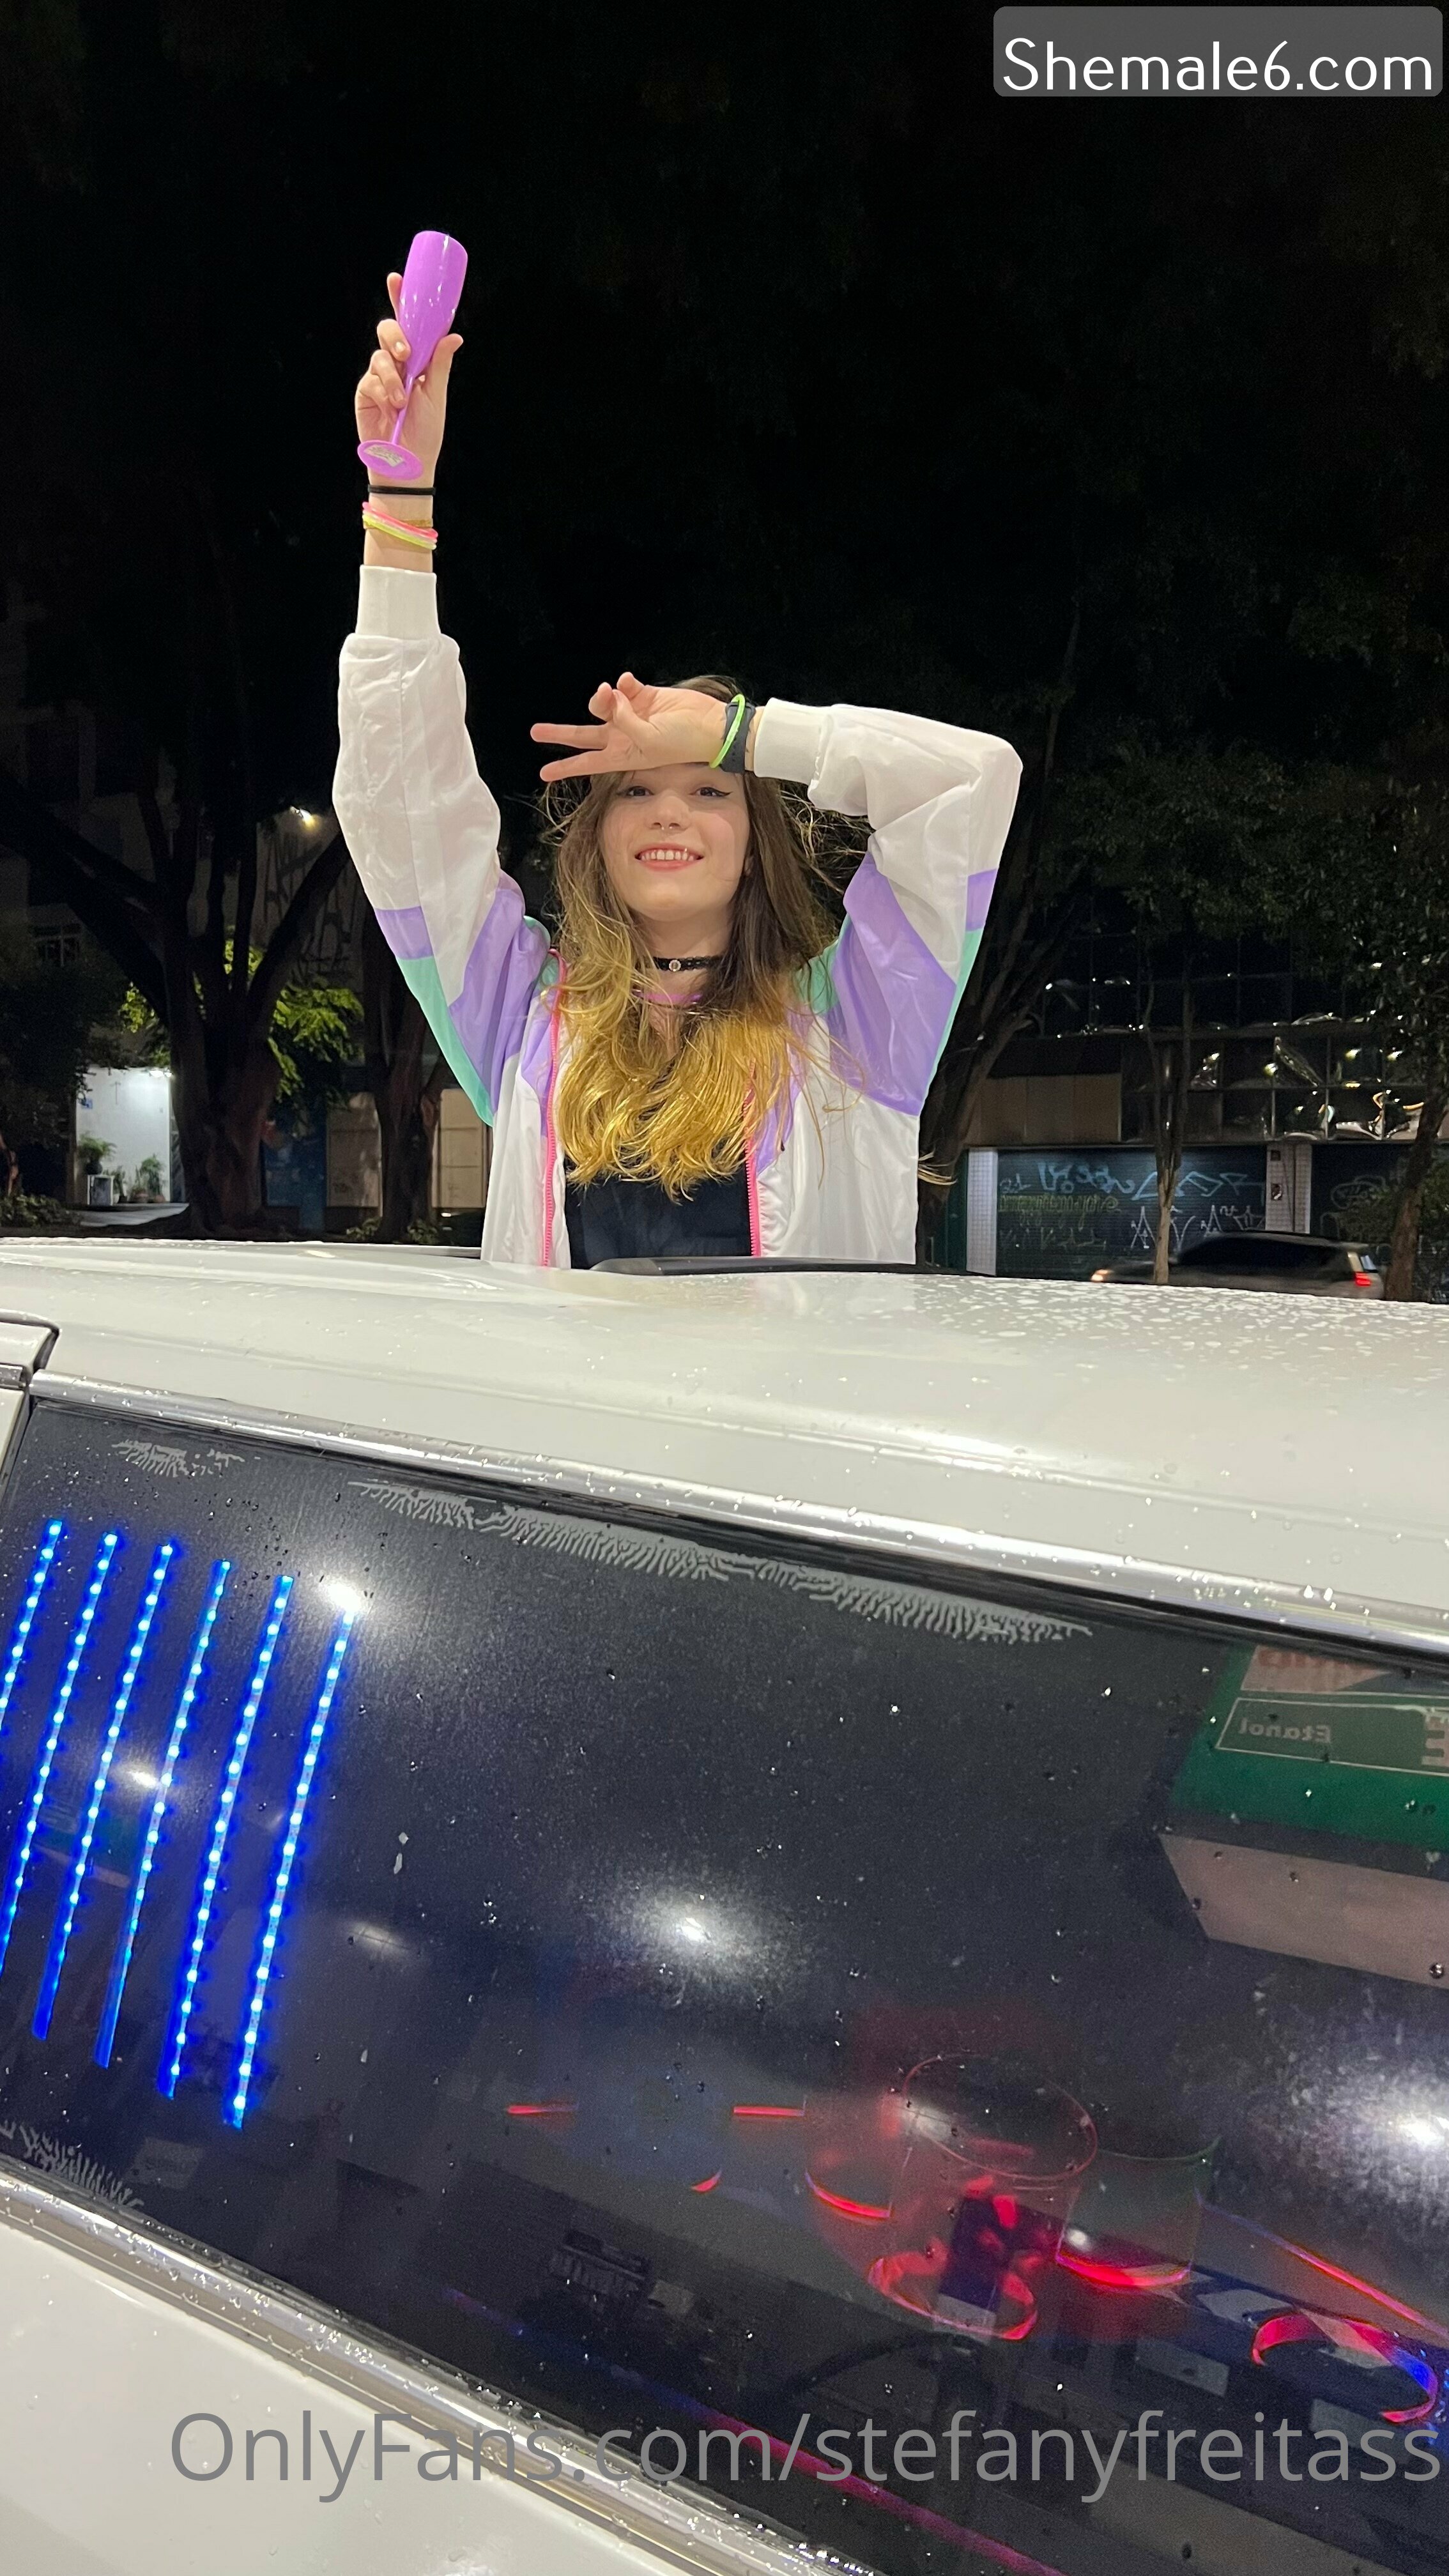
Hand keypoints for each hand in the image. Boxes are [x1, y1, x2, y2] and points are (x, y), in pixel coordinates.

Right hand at [354, 271, 462, 477]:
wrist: (408, 462)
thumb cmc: (426, 431)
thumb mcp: (436, 395)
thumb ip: (440, 364)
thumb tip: (454, 335)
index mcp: (417, 359)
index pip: (408, 324)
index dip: (401, 300)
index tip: (397, 279)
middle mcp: (396, 363)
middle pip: (388, 330)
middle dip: (395, 337)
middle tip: (406, 355)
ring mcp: (379, 376)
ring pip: (378, 355)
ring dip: (392, 377)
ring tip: (402, 401)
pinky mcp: (365, 390)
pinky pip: (370, 379)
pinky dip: (383, 391)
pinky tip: (391, 408)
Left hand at [531, 675, 727, 780]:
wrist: (710, 725)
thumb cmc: (682, 742)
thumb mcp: (648, 740)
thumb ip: (623, 721)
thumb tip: (609, 698)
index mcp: (622, 754)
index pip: (586, 762)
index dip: (565, 768)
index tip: (544, 773)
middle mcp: (622, 736)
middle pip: (583, 734)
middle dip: (560, 733)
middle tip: (535, 731)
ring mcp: (631, 715)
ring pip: (602, 703)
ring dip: (602, 697)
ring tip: (612, 692)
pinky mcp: (643, 695)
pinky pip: (623, 685)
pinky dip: (625, 683)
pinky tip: (631, 683)